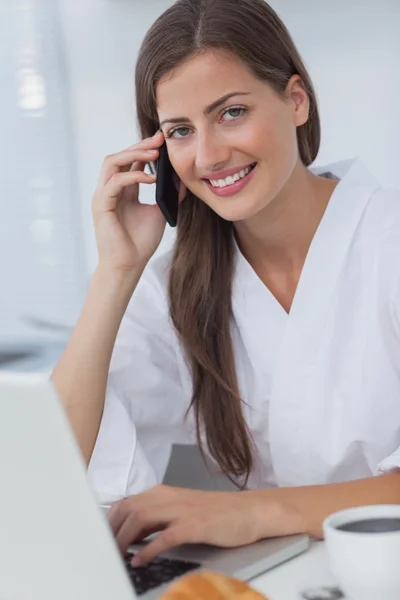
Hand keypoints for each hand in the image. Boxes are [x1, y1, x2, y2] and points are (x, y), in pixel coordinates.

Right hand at [91, 130, 165, 273]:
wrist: (129, 265)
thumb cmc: (140, 243)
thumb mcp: (160, 212)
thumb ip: (168, 195)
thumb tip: (181, 179)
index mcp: (122, 191)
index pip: (130, 162)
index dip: (145, 149)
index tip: (163, 140)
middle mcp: (109, 190)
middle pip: (119, 157)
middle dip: (139, 145)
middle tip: (160, 139)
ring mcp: (103, 197)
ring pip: (111, 163)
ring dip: (133, 154)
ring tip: (154, 153)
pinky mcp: (101, 205)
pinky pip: (115, 182)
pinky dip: (133, 176)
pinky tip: (151, 178)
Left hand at [107, 484, 293, 565]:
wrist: (250, 511)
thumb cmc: (217, 514)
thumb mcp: (182, 510)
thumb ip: (157, 518)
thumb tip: (130, 536)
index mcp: (164, 493)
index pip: (125, 504)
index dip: (108, 523)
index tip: (100, 541)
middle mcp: (170, 497)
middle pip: (128, 509)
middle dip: (111, 531)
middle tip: (103, 552)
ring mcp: (183, 510)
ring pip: (141, 518)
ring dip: (124, 539)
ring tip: (116, 556)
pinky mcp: (196, 525)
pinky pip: (165, 536)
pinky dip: (149, 549)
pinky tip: (141, 561)